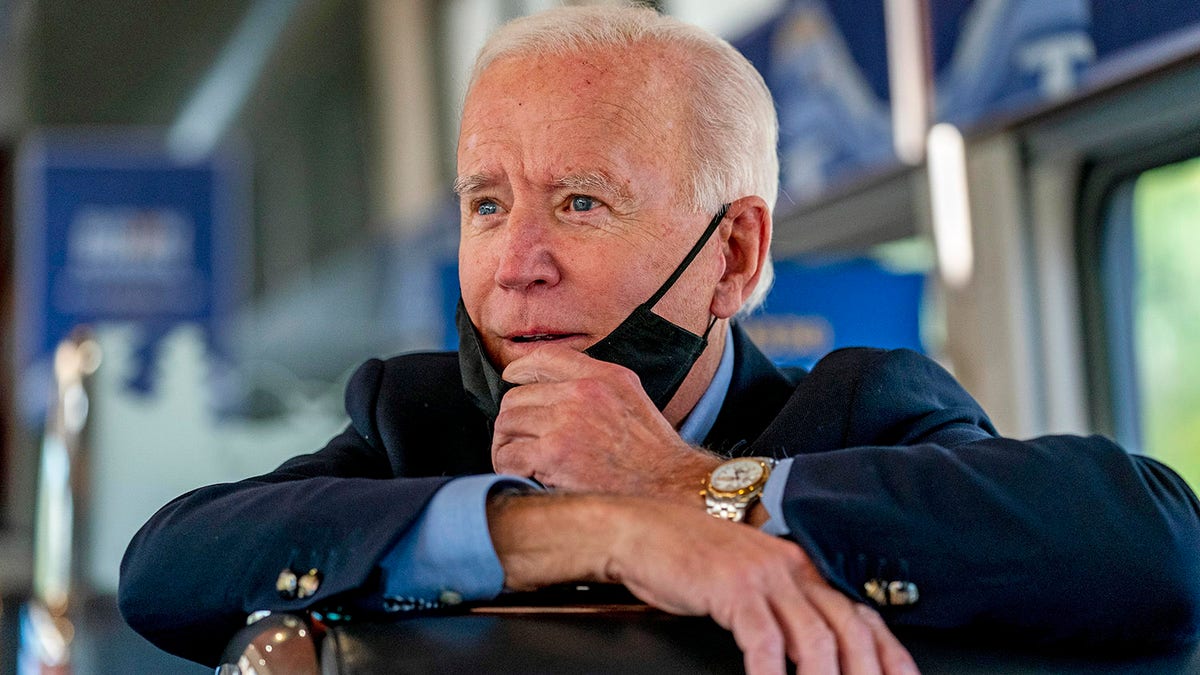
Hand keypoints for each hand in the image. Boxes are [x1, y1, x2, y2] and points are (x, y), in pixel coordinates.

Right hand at [488, 494, 917, 674]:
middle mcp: (790, 567)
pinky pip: (764, 641)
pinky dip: (772, 674)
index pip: (860, 612)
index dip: (889, 653)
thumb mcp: (747, 576)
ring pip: (815, 639)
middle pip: (848, 628)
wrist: (637, 529)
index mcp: (800, 565)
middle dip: (866, 673)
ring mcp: (761, 575)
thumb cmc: (687, 559)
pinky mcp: (730, 588)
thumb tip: (810, 649)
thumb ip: (783, 603)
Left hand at [493, 345, 719, 497]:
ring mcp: (566, 422)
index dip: (520, 369)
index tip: (512, 379)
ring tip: (521, 460)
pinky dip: (508, 467)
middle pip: (517, 397)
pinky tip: (524, 475)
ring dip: (508, 445)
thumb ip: (597, 386)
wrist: (669, 486)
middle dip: (514, 421)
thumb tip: (558, 390)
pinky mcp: (554, 454)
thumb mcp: (631, 399)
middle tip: (522, 440)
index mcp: (602, 376)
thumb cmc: (653, 453)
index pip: (544, 358)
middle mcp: (581, 393)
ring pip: (507, 425)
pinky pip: (508, 456)